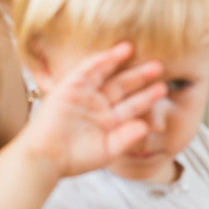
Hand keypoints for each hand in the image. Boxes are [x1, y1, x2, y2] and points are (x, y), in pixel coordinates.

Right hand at [21, 42, 166, 178]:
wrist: (44, 159)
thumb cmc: (74, 159)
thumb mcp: (107, 150)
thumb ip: (128, 138)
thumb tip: (147, 126)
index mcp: (109, 121)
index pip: (133, 105)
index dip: (148, 97)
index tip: (164, 88)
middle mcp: (98, 105)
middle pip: (123, 86)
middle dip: (140, 76)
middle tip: (159, 66)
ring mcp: (84, 95)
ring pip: (106, 74)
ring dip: (120, 61)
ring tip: (135, 49)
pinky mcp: (69, 87)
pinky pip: (87, 70)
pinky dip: (101, 61)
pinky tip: (116, 52)